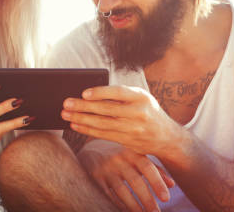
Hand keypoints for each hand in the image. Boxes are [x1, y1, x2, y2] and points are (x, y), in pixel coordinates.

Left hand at [61, 85, 180, 156]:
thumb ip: (122, 95)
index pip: (118, 93)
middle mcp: (138, 113)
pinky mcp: (127, 141)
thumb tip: (91, 93)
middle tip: (66, 104)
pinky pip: (103, 134)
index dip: (101, 93)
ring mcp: (133, 129)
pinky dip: (87, 130)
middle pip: (106, 110)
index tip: (84, 93)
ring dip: (81, 119)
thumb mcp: (141, 98)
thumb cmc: (148, 110)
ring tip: (66, 115)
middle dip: (83, 107)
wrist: (167, 137)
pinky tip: (76, 125)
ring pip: (102, 124)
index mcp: (141, 97)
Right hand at [78, 141, 174, 211]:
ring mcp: (105, 168)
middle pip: (135, 181)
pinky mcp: (94, 177)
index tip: (166, 199)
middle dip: (147, 199)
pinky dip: (118, 205)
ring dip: (134, 206)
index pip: (147, 167)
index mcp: (132, 152)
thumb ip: (154, 169)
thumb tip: (172, 185)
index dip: (157, 182)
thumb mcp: (137, 156)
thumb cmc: (122, 155)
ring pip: (121, 190)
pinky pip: (108, 195)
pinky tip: (126, 211)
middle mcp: (119, 159)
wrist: (91, 149)